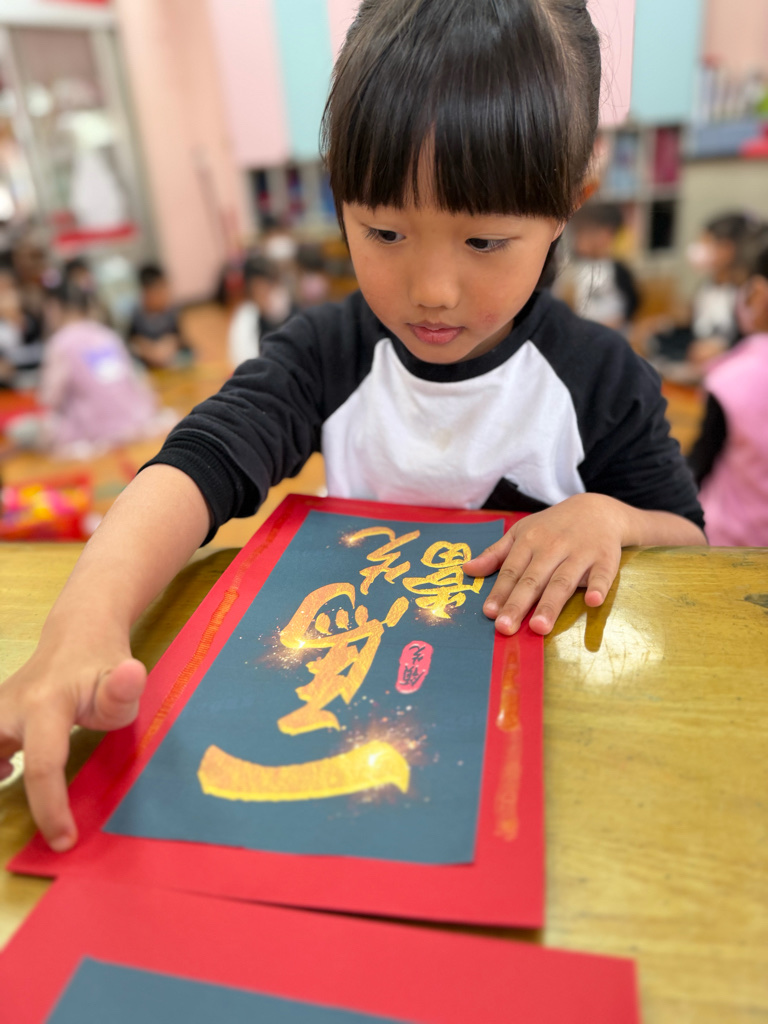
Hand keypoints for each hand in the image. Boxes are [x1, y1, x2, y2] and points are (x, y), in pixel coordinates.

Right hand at [0, 625, 145, 850]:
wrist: (77, 634)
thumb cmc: (104, 665)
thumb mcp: (121, 679)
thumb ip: (125, 690)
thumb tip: (131, 674)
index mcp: (44, 705)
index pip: (41, 765)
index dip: (50, 808)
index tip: (64, 841)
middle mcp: (7, 708)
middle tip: (22, 820)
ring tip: (9, 783)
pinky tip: (4, 773)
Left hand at [464, 493, 625, 635]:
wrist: (597, 509)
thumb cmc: (552, 527)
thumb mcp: (521, 533)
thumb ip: (496, 554)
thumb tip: (467, 570)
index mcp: (529, 541)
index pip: (511, 571)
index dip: (500, 592)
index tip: (490, 613)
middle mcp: (553, 547)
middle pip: (533, 580)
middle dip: (518, 604)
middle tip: (505, 627)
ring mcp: (580, 552)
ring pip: (563, 581)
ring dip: (551, 604)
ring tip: (539, 627)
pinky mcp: (605, 558)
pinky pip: (602, 574)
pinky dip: (598, 587)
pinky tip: (592, 601)